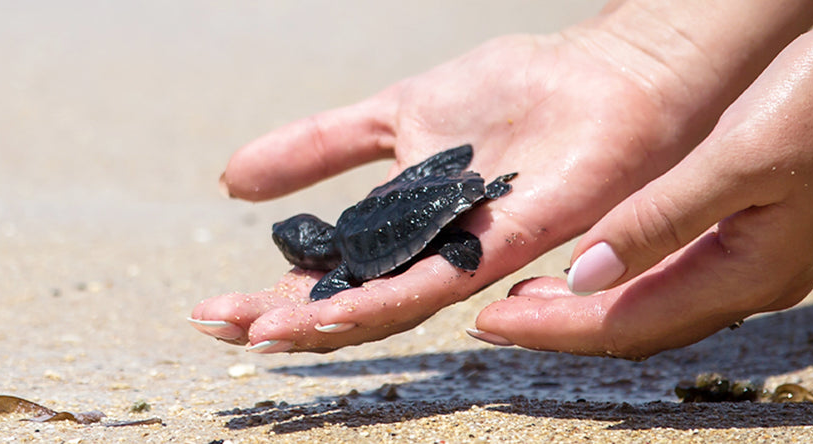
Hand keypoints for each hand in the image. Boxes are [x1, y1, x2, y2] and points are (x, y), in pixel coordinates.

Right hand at [190, 29, 727, 352]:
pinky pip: (445, 279)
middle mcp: (433, 255)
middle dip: (277, 320)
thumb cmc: (516, 91)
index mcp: (404, 230)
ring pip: (388, 307)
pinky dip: (387, 299)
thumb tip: (231, 181)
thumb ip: (320, 146)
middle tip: (213, 326)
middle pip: (347, 304)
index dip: (269, 298)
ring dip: (322, 322)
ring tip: (262, 331)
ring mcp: (471, 253)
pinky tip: (339, 314)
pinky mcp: (514, 239)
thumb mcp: (393, 113)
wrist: (604, 70)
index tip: (208, 310)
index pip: (326, 279)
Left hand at [475, 0, 812, 358]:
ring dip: (592, 306)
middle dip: (563, 327)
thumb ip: (659, 221)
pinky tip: (596, 261)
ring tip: (529, 296)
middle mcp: (755, 280)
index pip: (627, 324)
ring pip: (658, 305)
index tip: (488, 323)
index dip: (553, 329)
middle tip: (495, 316)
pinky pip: (678, 276)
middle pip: (639, 326)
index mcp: (750, 273)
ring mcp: (762, 259)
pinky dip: (627, 277)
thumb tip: (584, 277)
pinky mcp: (762, 232)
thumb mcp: (737, 157)